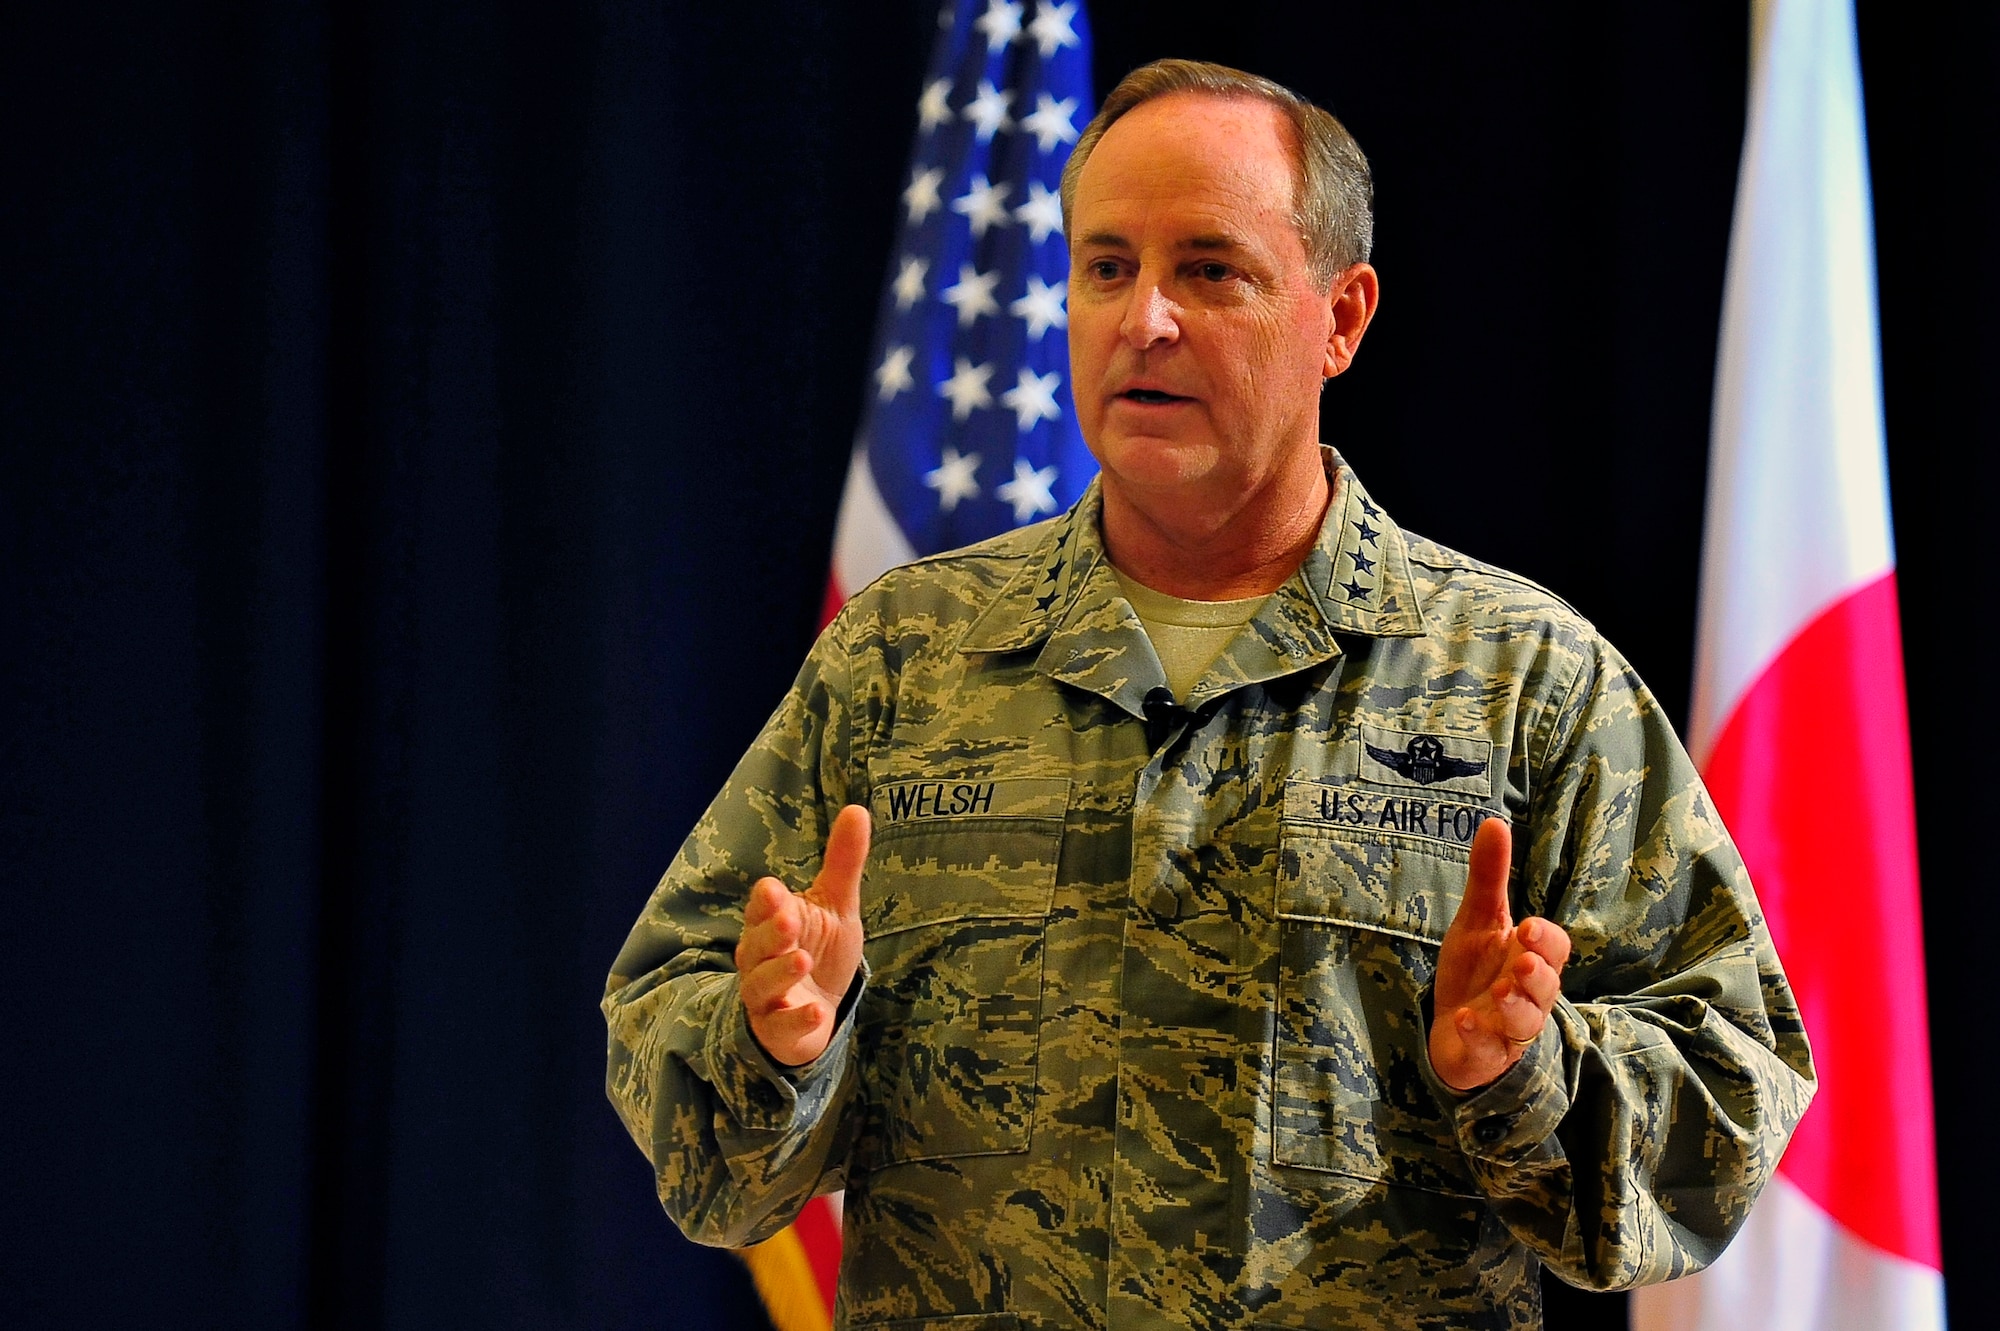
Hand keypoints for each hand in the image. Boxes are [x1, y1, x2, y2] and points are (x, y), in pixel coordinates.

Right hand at [734, 804, 870, 1066]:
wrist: (816, 1010)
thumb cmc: (820, 950)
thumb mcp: (836, 905)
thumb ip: (843, 862)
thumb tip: (858, 808)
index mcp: (770, 924)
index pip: (761, 909)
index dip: (767, 902)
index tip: (777, 890)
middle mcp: (760, 959)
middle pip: (755, 945)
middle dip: (770, 933)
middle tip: (789, 921)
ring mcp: (766, 997)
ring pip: (761, 985)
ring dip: (779, 972)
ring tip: (802, 959)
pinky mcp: (779, 1029)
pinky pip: (782, 1026)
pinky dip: (798, 1019)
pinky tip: (818, 1011)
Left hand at [1428, 817, 1570, 1092]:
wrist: (1454, 1028)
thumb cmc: (1476, 971)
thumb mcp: (1478, 921)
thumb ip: (1489, 877)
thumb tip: (1494, 822)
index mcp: (1530, 958)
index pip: (1554, 949)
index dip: (1545, 940)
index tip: (1528, 927)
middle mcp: (1528, 995)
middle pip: (1547, 986)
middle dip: (1537, 975)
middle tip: (1522, 962)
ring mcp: (1509, 1027)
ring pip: (1526, 1021)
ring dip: (1514, 1006)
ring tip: (1498, 990)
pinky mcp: (1487, 1053)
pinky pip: (1489, 1048)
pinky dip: (1478, 1034)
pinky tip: (1464, 1019)